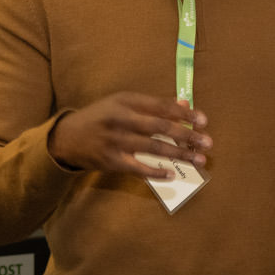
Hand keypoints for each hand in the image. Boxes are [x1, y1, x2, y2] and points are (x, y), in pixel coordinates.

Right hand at [48, 92, 210, 178]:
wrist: (67, 137)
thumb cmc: (101, 117)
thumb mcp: (123, 103)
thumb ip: (153, 105)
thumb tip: (185, 105)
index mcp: (126, 101)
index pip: (161, 106)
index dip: (184, 114)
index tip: (203, 120)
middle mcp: (121, 119)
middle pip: (160, 127)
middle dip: (187, 135)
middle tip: (208, 142)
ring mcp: (115, 141)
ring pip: (153, 147)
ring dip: (179, 154)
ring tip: (199, 159)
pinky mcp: (110, 160)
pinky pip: (138, 168)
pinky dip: (156, 172)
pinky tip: (172, 174)